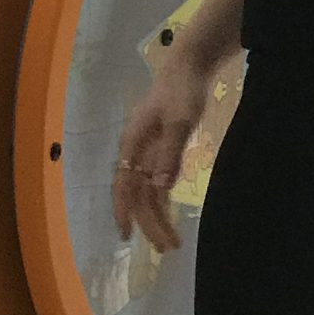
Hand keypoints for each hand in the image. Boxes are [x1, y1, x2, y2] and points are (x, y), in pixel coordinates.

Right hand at [112, 66, 209, 253]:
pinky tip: (168, 217)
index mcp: (133, 144)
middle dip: (150, 223)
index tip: (127, 236)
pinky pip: (157, 182)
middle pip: (139, 194)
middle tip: (167, 248)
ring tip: (170, 242)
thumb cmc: (182, 90)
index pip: (125, 186)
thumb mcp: (180, 120)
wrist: (189, 66)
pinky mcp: (161, 149)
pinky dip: (162, 201)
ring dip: (157, 217)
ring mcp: (148, 151)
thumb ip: (171, 153)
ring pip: (148, 192)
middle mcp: (136, 151)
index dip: (125, 212)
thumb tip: (161, 188)